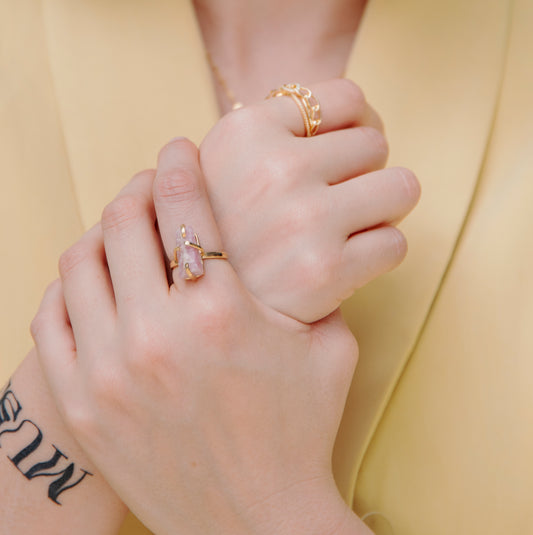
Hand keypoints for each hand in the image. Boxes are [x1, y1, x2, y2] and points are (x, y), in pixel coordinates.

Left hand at [33, 140, 369, 534]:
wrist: (258, 520)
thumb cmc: (300, 432)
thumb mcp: (328, 348)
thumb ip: (314, 287)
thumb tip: (298, 241)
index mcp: (222, 312)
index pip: (184, 206)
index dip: (179, 165)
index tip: (177, 147)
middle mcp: (158, 335)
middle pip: (126, 222)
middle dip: (138, 188)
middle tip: (149, 185)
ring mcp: (109, 372)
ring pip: (80, 263)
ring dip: (101, 231)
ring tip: (121, 229)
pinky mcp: (82, 407)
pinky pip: (50, 318)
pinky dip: (67, 286)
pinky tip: (92, 281)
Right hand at [200, 78, 420, 321]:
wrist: (204, 307)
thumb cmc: (228, 229)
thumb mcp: (227, 162)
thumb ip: (283, 127)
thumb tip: (369, 115)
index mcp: (244, 132)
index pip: (348, 99)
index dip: (349, 129)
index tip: (333, 158)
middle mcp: (273, 169)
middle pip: (376, 144)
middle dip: (361, 173)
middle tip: (331, 202)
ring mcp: (302, 220)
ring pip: (401, 188)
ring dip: (380, 209)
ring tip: (344, 228)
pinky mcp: (326, 271)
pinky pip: (395, 243)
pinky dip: (377, 253)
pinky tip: (343, 262)